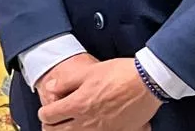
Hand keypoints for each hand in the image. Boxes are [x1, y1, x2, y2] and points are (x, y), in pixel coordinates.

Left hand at [36, 57, 160, 129]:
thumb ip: (66, 81)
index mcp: (77, 105)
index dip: (45, 112)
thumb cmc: (122, 74)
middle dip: (51, 126)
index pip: (48, 116)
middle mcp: (86, 122)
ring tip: (71, 125)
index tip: (49, 109)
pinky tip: (92, 126)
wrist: (149, 82)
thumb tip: (51, 87)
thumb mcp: (91, 70)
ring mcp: (100, 130)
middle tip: (55, 120)